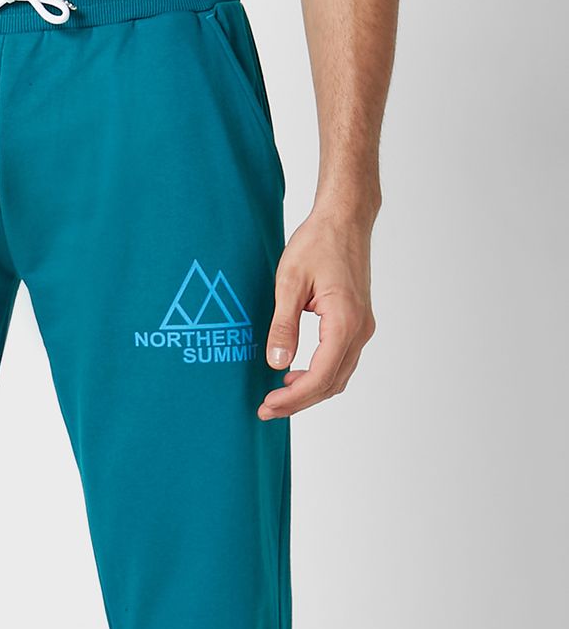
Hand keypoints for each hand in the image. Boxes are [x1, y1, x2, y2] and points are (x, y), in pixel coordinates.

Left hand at [259, 210, 375, 419]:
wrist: (345, 218)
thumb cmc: (318, 243)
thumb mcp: (290, 282)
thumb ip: (283, 325)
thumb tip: (277, 363)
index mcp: (345, 321)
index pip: (320, 377)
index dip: (292, 398)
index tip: (267, 405)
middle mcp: (360, 329)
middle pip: (330, 384)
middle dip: (298, 402)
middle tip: (265, 410)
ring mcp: (362, 328)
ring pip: (337, 377)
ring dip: (308, 392)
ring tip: (276, 397)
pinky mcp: (357, 324)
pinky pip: (339, 362)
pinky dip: (317, 376)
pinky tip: (293, 375)